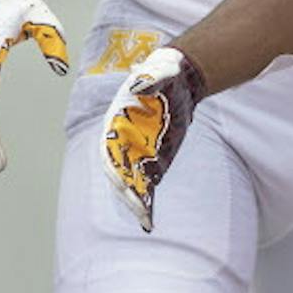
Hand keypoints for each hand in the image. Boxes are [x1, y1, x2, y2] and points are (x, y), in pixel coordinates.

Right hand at [100, 45, 208, 230]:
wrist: (182, 80)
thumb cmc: (165, 73)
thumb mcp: (161, 71)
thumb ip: (151, 78)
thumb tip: (142, 82)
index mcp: (117, 122)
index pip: (111, 151)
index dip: (114, 168)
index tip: (122, 183)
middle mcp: (123, 142)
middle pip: (120, 172)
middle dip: (127, 191)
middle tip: (139, 210)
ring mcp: (137, 152)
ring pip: (132, 182)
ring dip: (137, 201)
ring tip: (146, 220)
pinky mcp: (154, 159)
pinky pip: (147, 184)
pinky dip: (148, 201)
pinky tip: (149, 219)